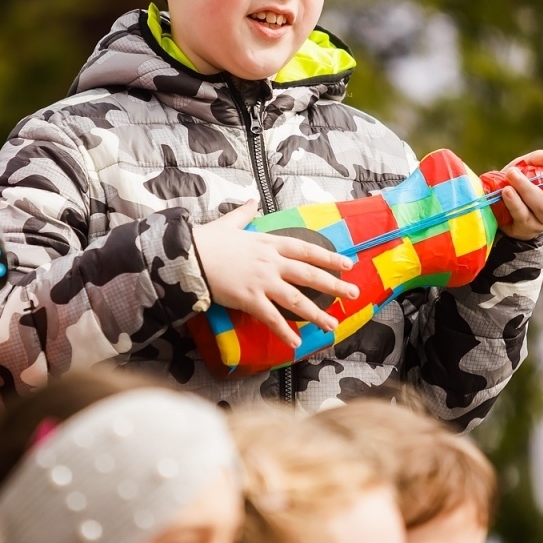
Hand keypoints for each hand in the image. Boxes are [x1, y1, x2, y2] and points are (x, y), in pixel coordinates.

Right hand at [192, 200, 358, 348]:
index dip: (329, 258)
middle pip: (309, 274)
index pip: (307, 250)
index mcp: (269, 243)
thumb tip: (252, 200)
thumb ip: (245, 213)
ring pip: (297, 299)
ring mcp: (262, 281)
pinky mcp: (249, 299)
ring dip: (317, 313)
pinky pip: (271, 318)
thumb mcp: (229, 222)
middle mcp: (271, 262)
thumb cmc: (207, 240)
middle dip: (334, 285)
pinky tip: (296, 343)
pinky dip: (284, 331)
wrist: (188, 256)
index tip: (348, 264)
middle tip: (354, 294)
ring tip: (333, 325)